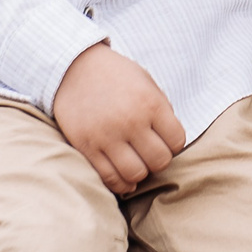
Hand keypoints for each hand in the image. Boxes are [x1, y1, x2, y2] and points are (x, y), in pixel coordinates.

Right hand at [51, 41, 187, 195]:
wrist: (74, 67)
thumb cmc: (116, 76)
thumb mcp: (146, 82)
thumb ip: (161, 109)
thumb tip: (171, 141)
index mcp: (150, 103)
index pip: (177, 141)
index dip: (174, 144)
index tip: (164, 140)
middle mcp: (131, 121)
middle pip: (159, 161)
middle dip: (158, 160)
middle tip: (150, 153)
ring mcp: (107, 136)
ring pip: (135, 174)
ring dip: (139, 173)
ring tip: (136, 163)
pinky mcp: (86, 147)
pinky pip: (109, 178)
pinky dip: (120, 184)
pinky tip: (123, 177)